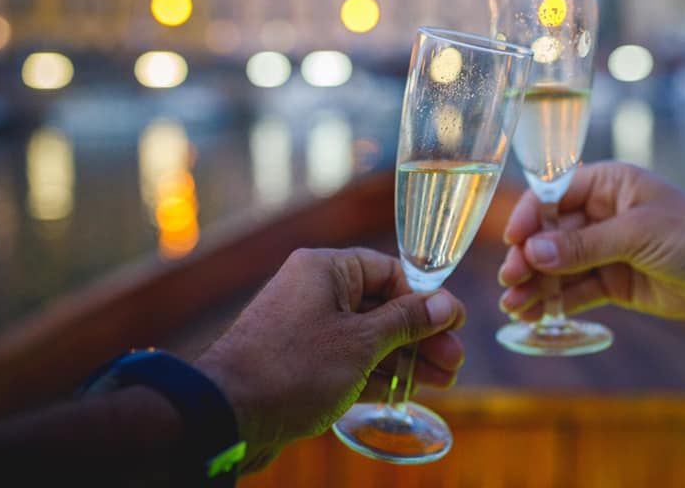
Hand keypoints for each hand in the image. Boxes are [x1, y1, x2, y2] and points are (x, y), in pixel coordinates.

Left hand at [196, 248, 465, 470]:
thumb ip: (406, 321)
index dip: (427, 297)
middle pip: (383, 306)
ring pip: (370, 337)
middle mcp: (315, 292)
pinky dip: (380, 373)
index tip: (456, 322)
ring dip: (407, 357)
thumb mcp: (362, 342)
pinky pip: (351, 360)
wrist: (228, 414)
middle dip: (422, 334)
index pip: (389, 272)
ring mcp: (308, 329)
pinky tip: (410, 388)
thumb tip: (445, 304)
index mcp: (325, 270)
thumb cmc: (295, 367)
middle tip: (456, 360)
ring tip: (443, 379)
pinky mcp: (303, 363)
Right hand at [498, 162, 684, 322]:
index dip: (530, 217)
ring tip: (513, 305)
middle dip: (528, 257)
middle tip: (509, 279)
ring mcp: (606, 249)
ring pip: (559, 265)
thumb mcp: (637, 233)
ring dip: (535, 284)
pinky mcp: (614, 281)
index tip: (513, 241)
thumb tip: (533, 254)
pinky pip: (576, 289)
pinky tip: (532, 314)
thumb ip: (584, 245)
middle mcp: (601, 213)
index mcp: (608, 184)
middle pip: (550, 233)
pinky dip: (555, 301)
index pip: (554, 195)